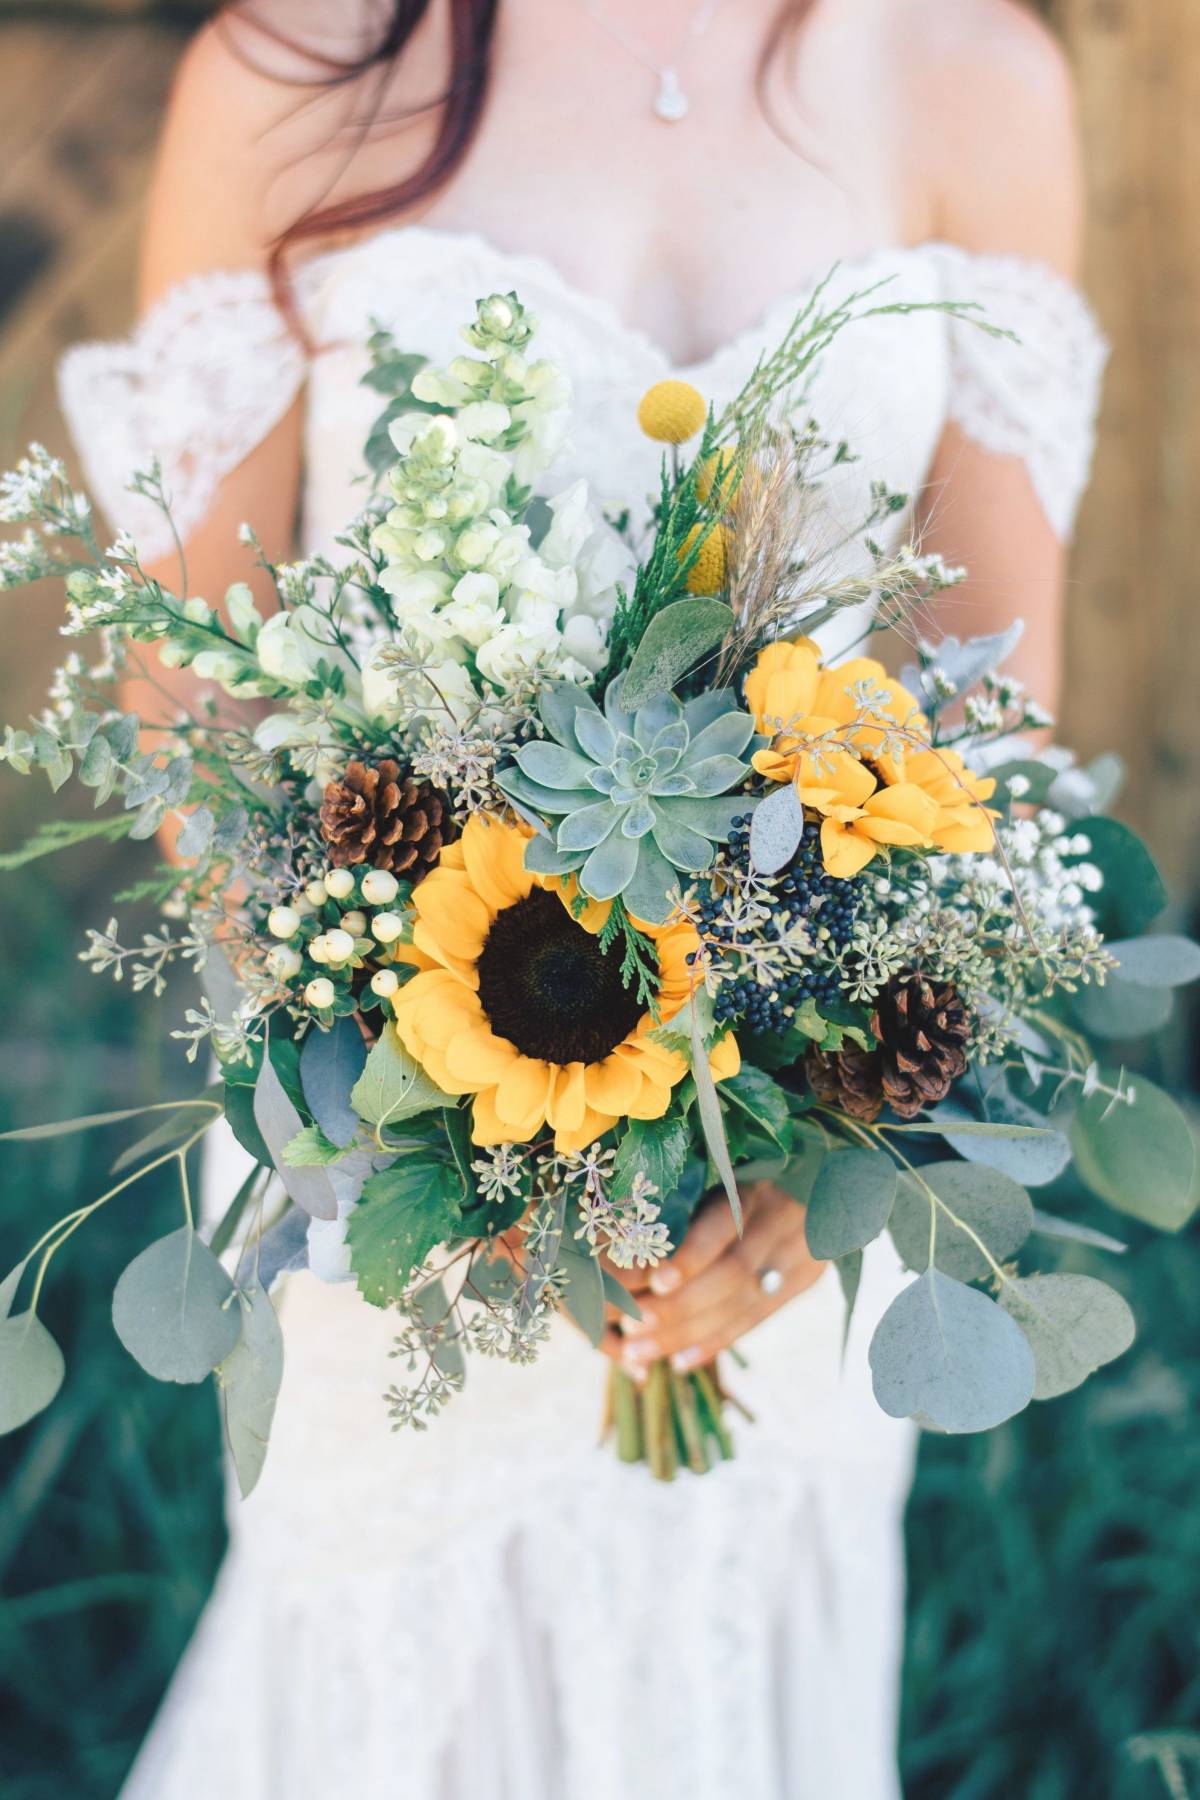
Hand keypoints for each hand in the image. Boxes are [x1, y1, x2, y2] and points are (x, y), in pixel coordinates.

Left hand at [601, 1182, 826, 1376]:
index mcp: (761, 1183)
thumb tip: (623, 1237)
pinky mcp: (805, 1278)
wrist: (832, 1173)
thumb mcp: (730, 1168)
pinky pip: (757, 1318)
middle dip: (679, 1307)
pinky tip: (680, 1362)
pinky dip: (717, 1342)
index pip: (727, 1226)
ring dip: (688, 1333)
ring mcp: (802, 1253)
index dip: (692, 1257)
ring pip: (742, 1303)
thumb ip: (692, 1199)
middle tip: (630, 1330)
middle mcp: (786, 1220)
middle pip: (733, 1274)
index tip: (654, 1281)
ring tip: (639, 1352)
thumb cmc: (756, 1165)